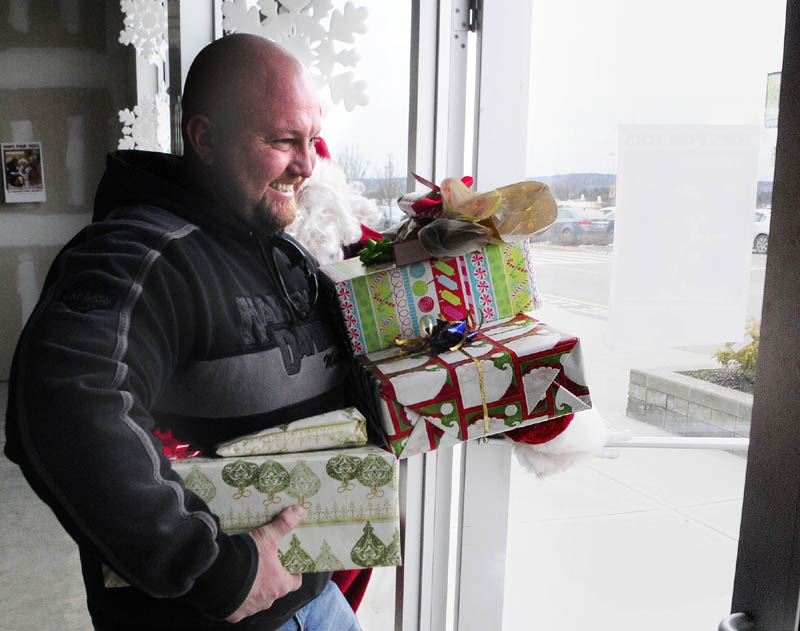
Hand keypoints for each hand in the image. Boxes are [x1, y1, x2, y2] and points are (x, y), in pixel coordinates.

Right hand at [225, 504, 305, 622]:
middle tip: (264, 564)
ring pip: (257, 599)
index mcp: (280, 584)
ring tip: (246, 573)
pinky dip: (237, 598)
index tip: (288, 563)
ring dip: (254, 589)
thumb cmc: (248, 558)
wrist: (219, 575)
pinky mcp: (234, 614)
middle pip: (275, 590)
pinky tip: (232, 586)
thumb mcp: (267, 537)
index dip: (293, 572)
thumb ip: (283, 524)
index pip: (295, 581)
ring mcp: (251, 608)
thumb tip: (299, 510)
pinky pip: (238, 607)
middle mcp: (268, 600)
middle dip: (271, 579)